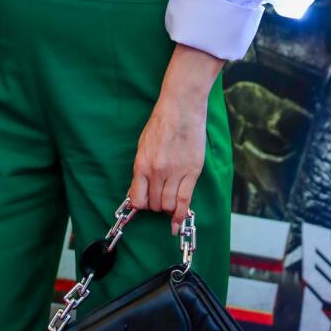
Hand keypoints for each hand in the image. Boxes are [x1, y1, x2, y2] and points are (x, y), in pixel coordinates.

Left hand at [128, 45, 224, 234]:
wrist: (181, 108)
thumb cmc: (161, 123)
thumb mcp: (143, 145)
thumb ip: (141, 170)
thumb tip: (138, 190)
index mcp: (142, 164)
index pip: (138, 199)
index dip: (141, 206)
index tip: (144, 205)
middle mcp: (157, 172)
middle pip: (155, 204)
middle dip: (156, 206)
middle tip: (159, 198)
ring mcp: (176, 173)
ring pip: (169, 206)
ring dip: (168, 209)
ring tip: (170, 203)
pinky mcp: (192, 172)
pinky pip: (185, 201)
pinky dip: (181, 215)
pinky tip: (178, 223)